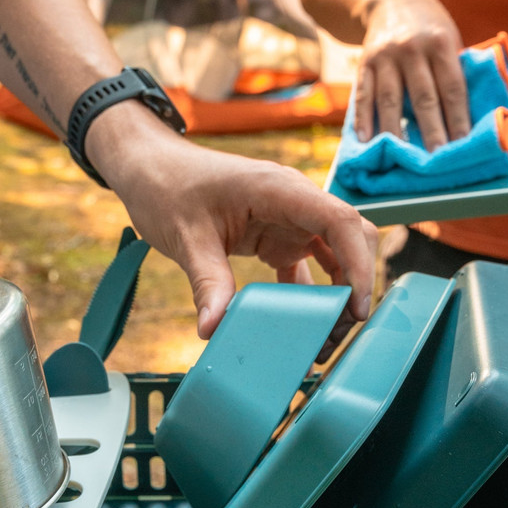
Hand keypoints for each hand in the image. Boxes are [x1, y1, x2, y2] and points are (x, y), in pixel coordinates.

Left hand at [87, 112, 378, 344]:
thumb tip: (214, 329)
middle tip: (340, 331)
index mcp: (280, 189)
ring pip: (335, 256)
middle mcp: (294, 202)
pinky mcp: (277, 237)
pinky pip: (307, 268)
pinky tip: (302, 328)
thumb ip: (208, 282)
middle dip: (354, 285)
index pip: (341, 222)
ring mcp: (289, 220)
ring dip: (336, 295)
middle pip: (349, 239)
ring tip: (324, 339)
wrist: (149, 168)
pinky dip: (310, 297)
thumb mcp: (186, 236)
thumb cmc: (167, 187)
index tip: (356, 307)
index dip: (359, 265)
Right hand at [354, 0, 469, 146]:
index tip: (463, 144)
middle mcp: (412, 48)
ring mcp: (386, 56)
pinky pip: (364, 94)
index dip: (458, 118)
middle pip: (423, 97)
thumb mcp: (448, 37)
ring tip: (402, 155)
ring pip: (390, 99)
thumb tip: (467, 113)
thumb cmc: (429, 27)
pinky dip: (364, 118)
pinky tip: (367, 140)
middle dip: (432, 130)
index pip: (452, 88)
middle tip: (436, 158)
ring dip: (397, 130)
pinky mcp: (365, 63)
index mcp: (440, 43)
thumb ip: (453, 70)